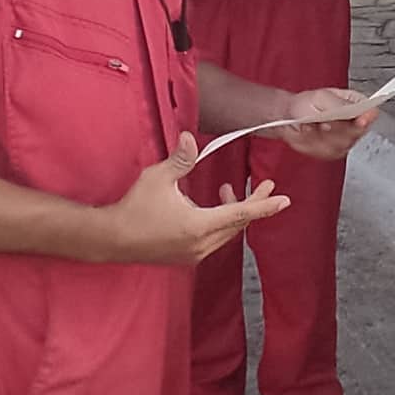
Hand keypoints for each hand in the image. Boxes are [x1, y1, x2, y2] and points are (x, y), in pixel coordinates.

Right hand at [97, 133, 291, 264]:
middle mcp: (201, 245)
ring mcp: (193, 254)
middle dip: (253, 204)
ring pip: (226, 233)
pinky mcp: (185, 256)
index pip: (241, 214)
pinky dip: (219, 223)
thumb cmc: (134, 208)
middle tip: (265, 186)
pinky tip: (209, 207)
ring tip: (227, 190)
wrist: (111, 239)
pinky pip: (213, 240)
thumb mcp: (158, 178)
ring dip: (233, 212)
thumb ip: (181, 159)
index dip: (264, 205)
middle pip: (237, 224)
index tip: (284, 200)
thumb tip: (192, 138)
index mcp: (198, 226)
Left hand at [271, 87, 377, 159]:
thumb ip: (342, 105)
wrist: (288, 117)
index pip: (371, 113)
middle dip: (338, 128)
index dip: (367, 118)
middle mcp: (353, 123)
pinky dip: (315, 143)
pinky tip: (309, 133)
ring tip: (313, 125)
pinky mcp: (333, 152)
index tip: (360, 119)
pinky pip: (328, 152)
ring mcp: (344, 140)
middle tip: (325, 121)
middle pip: (357, 132)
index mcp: (355, 104)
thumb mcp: (322, 98)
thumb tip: (361, 110)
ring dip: (324, 135)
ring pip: (342, 144)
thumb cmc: (305, 104)